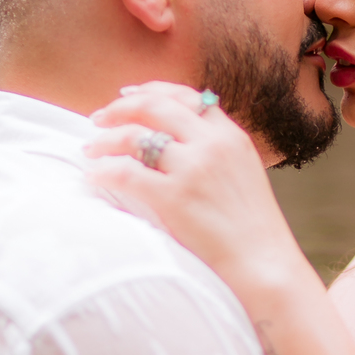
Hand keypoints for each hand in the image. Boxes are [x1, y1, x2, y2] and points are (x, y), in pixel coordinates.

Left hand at [84, 83, 304, 292]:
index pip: (186, 97)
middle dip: (120, 108)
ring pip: (135, 136)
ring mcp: (193, 169)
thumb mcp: (243, 173)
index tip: (127, 94)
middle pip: (156, 107)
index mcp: (231, 136)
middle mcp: (212, 144)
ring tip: (90, 148)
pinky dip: (103, 171)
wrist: (264, 263)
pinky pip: (125, 173)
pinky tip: (94, 176)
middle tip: (98, 118)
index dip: (151, 91)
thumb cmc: (251, 229)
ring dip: (105, 140)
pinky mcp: (174, 197)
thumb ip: (215, 151)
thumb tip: (176, 140)